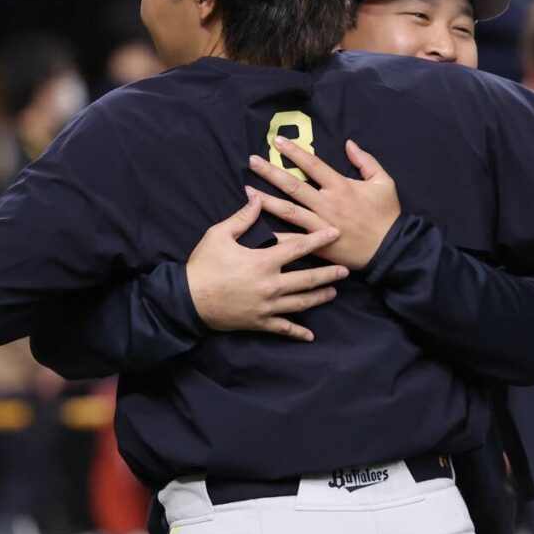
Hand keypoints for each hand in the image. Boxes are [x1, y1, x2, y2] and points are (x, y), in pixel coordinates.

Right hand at [185, 194, 348, 341]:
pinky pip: (283, 329)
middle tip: (345, 269)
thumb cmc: (203, 265)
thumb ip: (242, 218)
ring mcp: (267, 306)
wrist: (187, 300)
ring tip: (333, 292)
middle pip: (308, 279)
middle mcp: (271, 285)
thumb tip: (256, 197)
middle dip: (329, 273)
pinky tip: (310, 335)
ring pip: (301, 303)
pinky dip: (297, 332)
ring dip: (320, 297)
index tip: (335, 234)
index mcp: (263, 261)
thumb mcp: (219, 235)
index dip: (319, 239)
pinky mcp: (259, 322)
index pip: (299, 248)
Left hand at [248, 137, 400, 270]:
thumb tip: (348, 143)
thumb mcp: (383, 182)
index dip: (294, 152)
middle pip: (293, 185)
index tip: (277, 142)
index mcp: (341, 186)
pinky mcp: (318, 244)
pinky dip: (274, 234)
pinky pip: (292, 238)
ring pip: (287, 210)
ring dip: (265, 199)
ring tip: (247, 189)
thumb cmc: (387, 214)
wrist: (390, 249)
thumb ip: (365, 161)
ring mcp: (320, 225)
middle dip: (270, 172)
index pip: (312, 164)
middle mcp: (326, 203)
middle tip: (251, 161)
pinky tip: (257, 228)